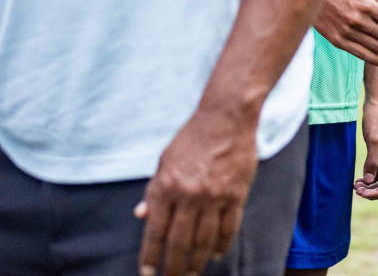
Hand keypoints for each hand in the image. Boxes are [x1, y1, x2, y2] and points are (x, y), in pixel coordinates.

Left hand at [135, 105, 257, 275]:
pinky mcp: (236, 194)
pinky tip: (215, 255)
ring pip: (204, 240)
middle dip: (173, 267)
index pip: (155, 230)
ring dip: (196, 262)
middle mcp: (189, 195)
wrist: (226, 118)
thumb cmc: (192, 138)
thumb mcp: (164, 161)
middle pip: (179, 242)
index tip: (147, 271)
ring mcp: (214, 196)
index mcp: (167, 186)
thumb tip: (141, 215)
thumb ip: (154, 191)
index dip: (150, 255)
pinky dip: (222, 244)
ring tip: (191, 273)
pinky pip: (228, 227)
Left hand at [356, 82, 377, 198]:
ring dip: (370, 186)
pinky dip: (369, 177)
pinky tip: (360, 178)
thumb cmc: (376, 119)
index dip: (377, 193)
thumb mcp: (373, 140)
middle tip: (356, 189)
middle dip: (372, 191)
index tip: (361, 193)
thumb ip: (372, 162)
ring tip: (356, 185)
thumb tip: (369, 181)